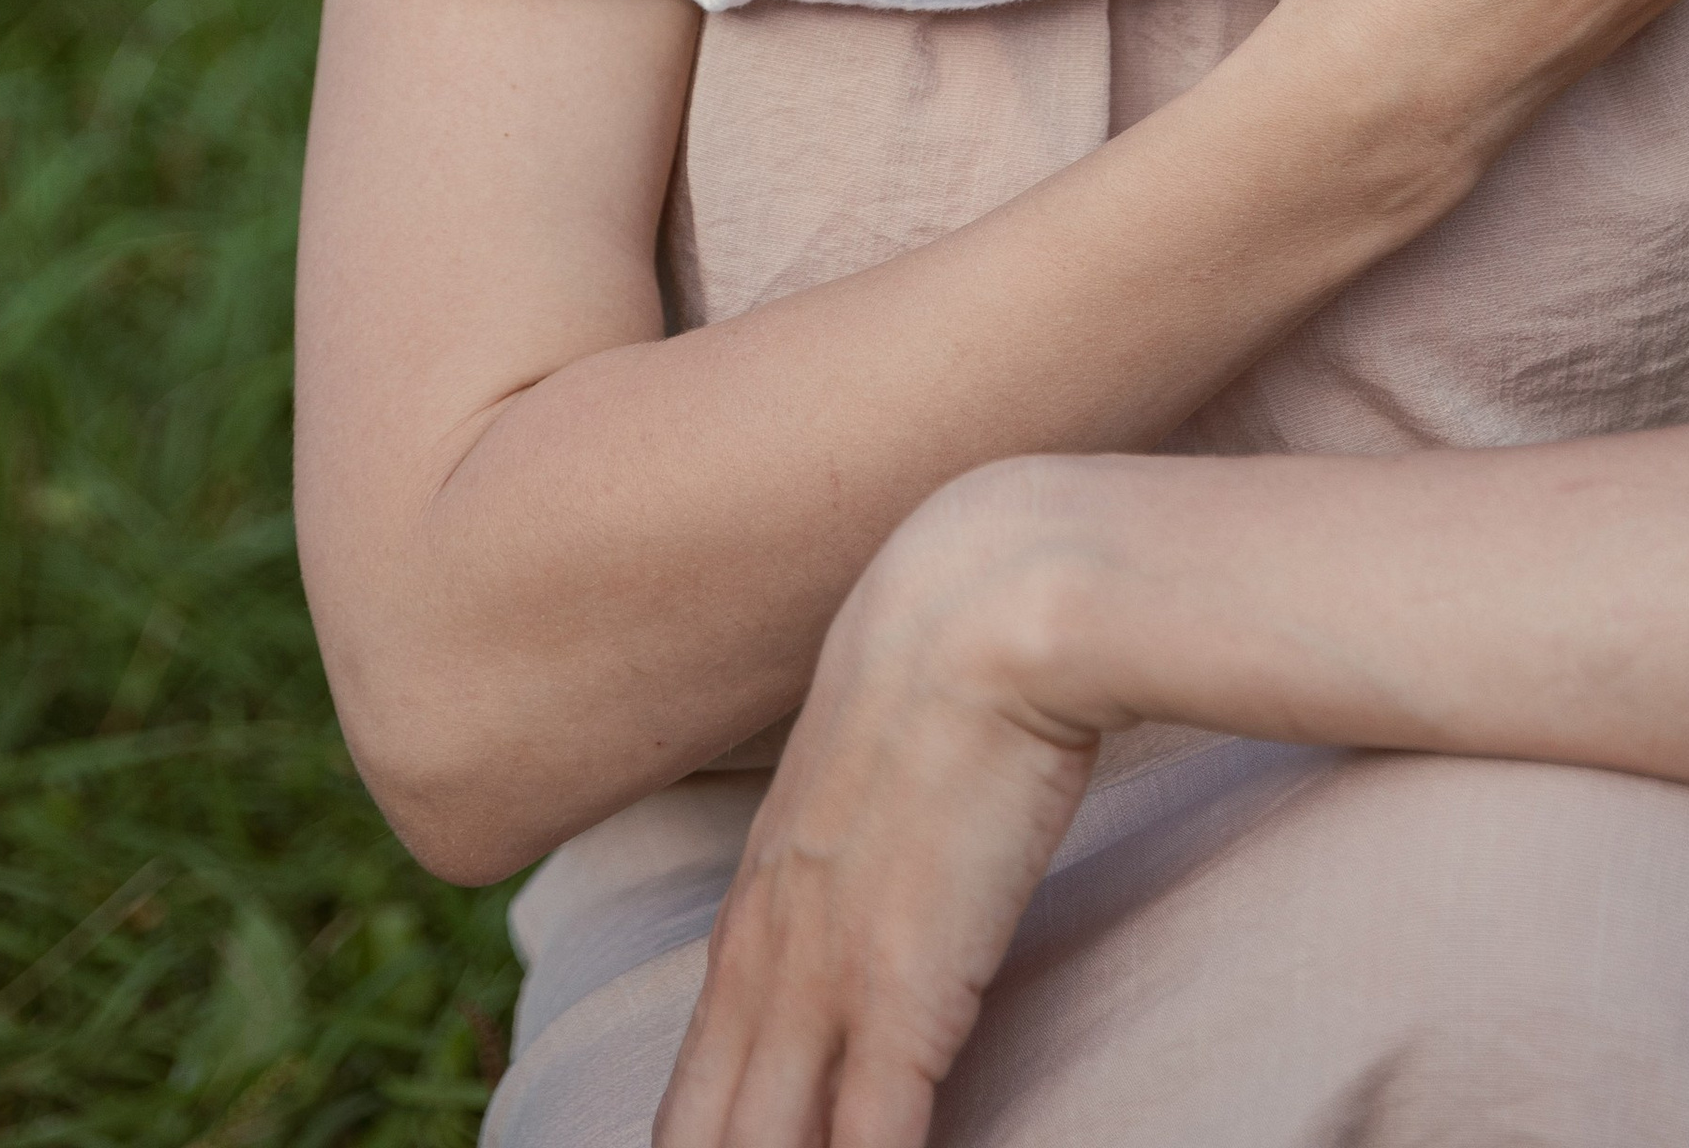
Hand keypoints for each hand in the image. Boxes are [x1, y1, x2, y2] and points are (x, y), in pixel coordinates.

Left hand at [655, 469, 1111, 1147]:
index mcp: (756, 905)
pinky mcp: (905, 994)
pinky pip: (866, 1146)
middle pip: (702, 1136)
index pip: (697, 1088)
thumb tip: (890, 853)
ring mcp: (826, 978)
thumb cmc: (951, 650)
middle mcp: (768, 954)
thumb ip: (861, 831)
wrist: (991, 595)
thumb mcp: (874, 754)